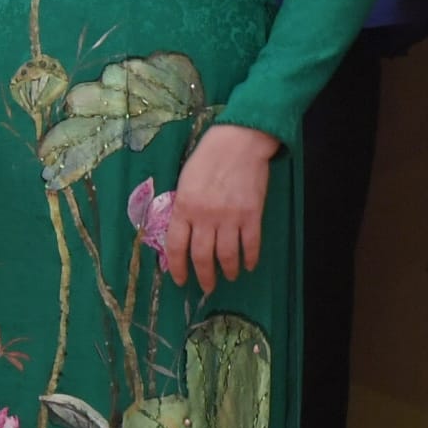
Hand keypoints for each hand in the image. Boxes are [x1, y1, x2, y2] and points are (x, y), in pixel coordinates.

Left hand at [163, 123, 278, 295]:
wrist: (239, 140)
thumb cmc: (208, 157)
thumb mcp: (185, 181)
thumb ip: (183, 207)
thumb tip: (184, 233)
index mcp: (184, 207)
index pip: (176, 247)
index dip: (177, 268)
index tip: (181, 280)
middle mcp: (205, 217)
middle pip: (202, 257)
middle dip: (204, 277)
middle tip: (207, 287)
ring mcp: (230, 217)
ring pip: (226, 255)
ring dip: (228, 271)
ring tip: (229, 277)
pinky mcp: (252, 214)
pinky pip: (250, 244)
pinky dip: (250, 258)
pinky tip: (249, 265)